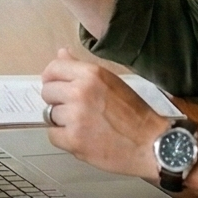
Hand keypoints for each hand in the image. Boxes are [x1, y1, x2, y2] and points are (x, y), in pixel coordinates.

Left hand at [39, 49, 167, 179]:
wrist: (151, 144)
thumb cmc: (134, 114)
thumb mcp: (110, 82)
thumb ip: (82, 69)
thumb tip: (61, 53)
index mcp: (91, 74)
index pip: (54, 68)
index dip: (52, 79)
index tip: (57, 87)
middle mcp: (80, 92)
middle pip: (47, 92)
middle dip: (58, 101)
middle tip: (76, 110)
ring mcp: (76, 116)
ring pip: (49, 115)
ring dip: (63, 121)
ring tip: (84, 125)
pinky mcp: (74, 139)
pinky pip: (53, 135)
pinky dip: (64, 139)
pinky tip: (82, 138)